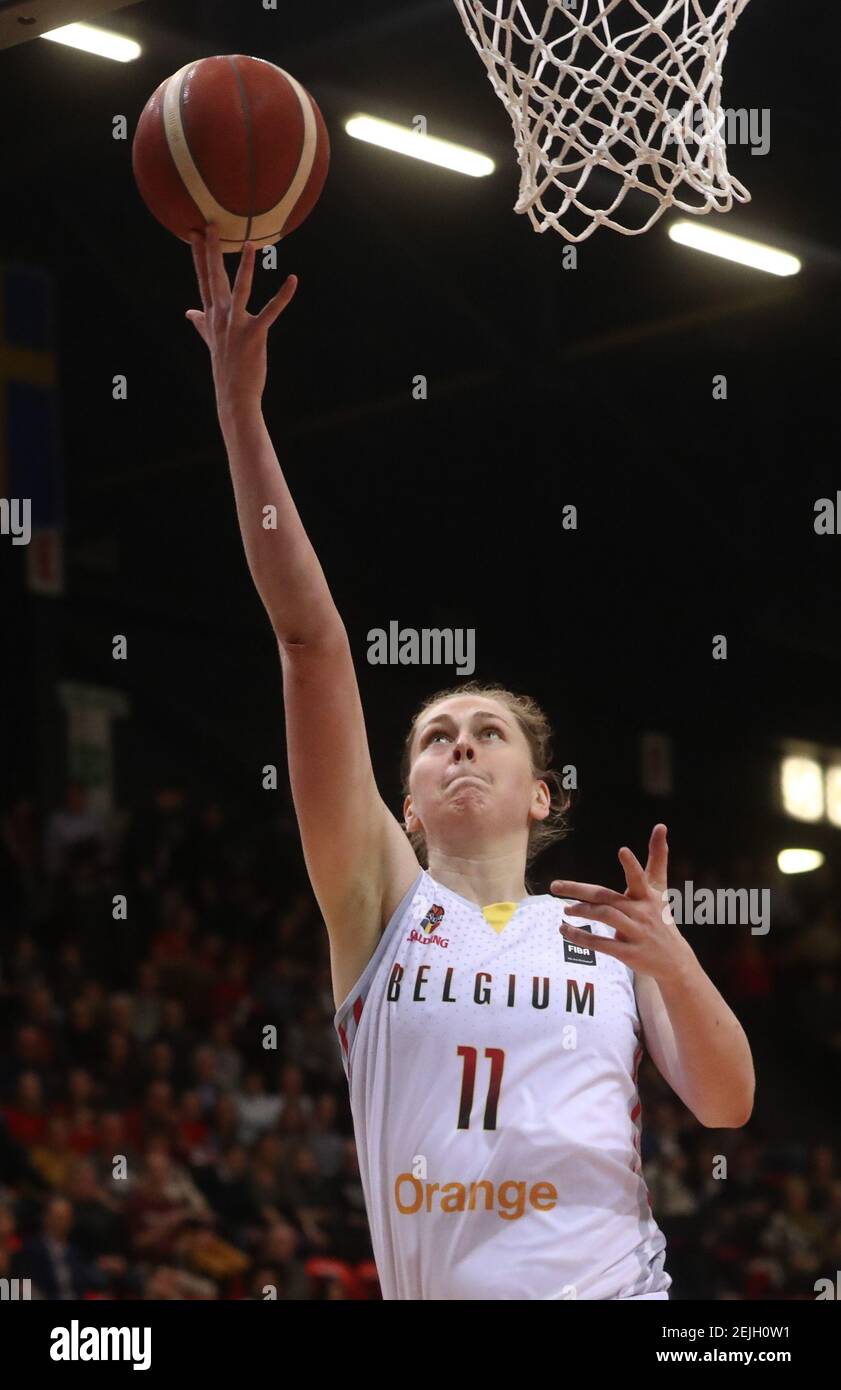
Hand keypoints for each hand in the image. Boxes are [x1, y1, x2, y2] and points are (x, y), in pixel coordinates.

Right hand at [186, 223, 297, 411]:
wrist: (234, 396)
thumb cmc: (226, 369)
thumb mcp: (210, 342)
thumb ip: (202, 324)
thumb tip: (189, 313)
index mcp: (212, 316)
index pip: (203, 279)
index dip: (199, 256)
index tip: (193, 233)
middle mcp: (221, 317)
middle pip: (215, 278)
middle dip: (213, 250)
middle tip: (209, 224)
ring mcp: (236, 325)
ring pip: (240, 288)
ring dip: (246, 265)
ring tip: (250, 242)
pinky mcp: (255, 335)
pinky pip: (271, 311)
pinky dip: (283, 296)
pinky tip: (292, 280)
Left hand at [550, 823, 691, 985]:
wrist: (674, 959)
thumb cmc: (661, 916)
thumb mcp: (660, 887)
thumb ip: (657, 857)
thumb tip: (661, 824)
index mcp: (647, 896)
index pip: (639, 878)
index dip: (631, 865)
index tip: (622, 850)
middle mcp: (642, 913)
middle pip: (607, 898)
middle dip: (579, 891)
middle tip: (554, 886)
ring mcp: (637, 933)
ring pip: (605, 918)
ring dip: (581, 913)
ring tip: (565, 910)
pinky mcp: (629, 954)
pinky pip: (602, 945)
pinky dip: (581, 938)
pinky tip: (565, 932)